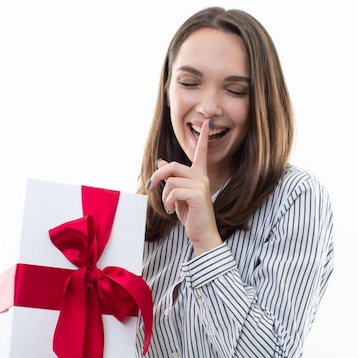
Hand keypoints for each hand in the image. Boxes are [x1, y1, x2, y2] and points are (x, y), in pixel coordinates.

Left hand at [147, 119, 222, 254]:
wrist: (202, 234)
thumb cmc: (191, 216)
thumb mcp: (178, 195)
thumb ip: (171, 178)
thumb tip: (161, 163)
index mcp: (199, 176)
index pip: (201, 153)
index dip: (203, 138)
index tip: (207, 123)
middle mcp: (201, 178)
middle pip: (173, 166)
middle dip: (157, 177)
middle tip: (150, 187)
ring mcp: (201, 185)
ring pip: (170, 181)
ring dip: (164, 196)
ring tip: (169, 206)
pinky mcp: (198, 194)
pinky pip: (173, 191)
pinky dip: (169, 202)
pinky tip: (173, 211)